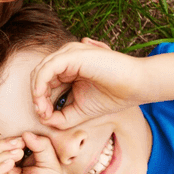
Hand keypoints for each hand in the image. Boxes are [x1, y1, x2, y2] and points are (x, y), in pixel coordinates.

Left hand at [31, 39, 146, 127]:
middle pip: (38, 76)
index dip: (39, 100)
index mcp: (67, 69)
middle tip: (43, 114)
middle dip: (36, 97)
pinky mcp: (73, 54)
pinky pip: (48, 67)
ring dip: (37, 93)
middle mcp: (66, 59)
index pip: (43, 83)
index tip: (45, 117)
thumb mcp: (80, 111)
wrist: (137, 86)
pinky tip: (42, 97)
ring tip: (43, 110)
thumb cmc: (112, 96)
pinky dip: (41, 83)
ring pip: (40, 71)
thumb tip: (42, 120)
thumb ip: (61, 117)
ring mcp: (69, 54)